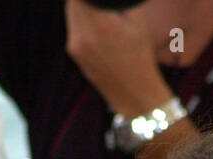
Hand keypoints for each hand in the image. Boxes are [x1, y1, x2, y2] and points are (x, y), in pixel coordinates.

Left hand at [64, 0, 171, 117]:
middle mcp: (83, 34)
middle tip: (100, 0)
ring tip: (100, 9)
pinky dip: (81, 17)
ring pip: (70, 10)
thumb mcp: (137, 21)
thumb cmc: (141, 56)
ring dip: (81, 4)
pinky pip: (72, 25)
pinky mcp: (73, 52)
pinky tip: (96, 22)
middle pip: (73, 0)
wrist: (133, 94)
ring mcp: (74, 45)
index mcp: (102, 24)